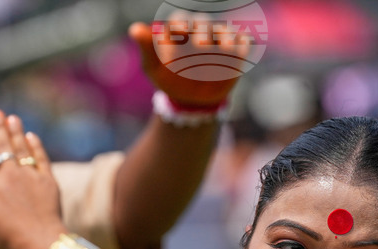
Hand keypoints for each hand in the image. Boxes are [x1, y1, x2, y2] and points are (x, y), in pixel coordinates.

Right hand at [0, 110, 64, 248]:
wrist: (38, 242)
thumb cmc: (7, 237)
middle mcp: (8, 175)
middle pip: (3, 146)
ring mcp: (30, 177)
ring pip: (21, 148)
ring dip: (16, 132)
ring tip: (12, 119)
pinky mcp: (48, 181)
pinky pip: (41, 159)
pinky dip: (36, 146)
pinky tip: (32, 137)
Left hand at [130, 21, 245, 107]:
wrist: (191, 100)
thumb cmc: (170, 79)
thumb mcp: (154, 67)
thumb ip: (147, 48)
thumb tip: (134, 29)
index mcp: (180, 30)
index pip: (180, 20)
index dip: (181, 25)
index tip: (180, 33)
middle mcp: (201, 30)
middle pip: (203, 24)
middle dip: (203, 33)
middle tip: (201, 47)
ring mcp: (220, 40)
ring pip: (225, 31)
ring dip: (226, 38)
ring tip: (225, 50)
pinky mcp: (236, 52)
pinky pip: (243, 43)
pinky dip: (243, 45)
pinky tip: (241, 51)